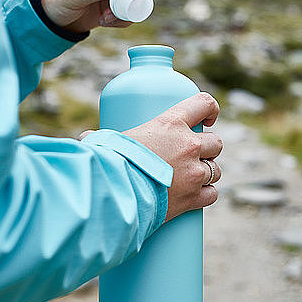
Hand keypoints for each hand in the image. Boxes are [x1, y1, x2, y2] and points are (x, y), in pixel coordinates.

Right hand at [79, 93, 222, 221]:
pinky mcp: (193, 198)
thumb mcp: (106, 141)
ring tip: (191, 177)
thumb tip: (85, 138)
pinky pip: (211, 194)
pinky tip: (197, 196)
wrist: (116, 194)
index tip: (208, 119)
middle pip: (215, 143)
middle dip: (208, 148)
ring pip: (215, 170)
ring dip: (207, 173)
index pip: (204, 103)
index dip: (211, 109)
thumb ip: (98, 138)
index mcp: (171, 124)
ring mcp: (194, 173)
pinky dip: (206, 195)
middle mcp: (188, 146)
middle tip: (193, 155)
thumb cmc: (108, 163)